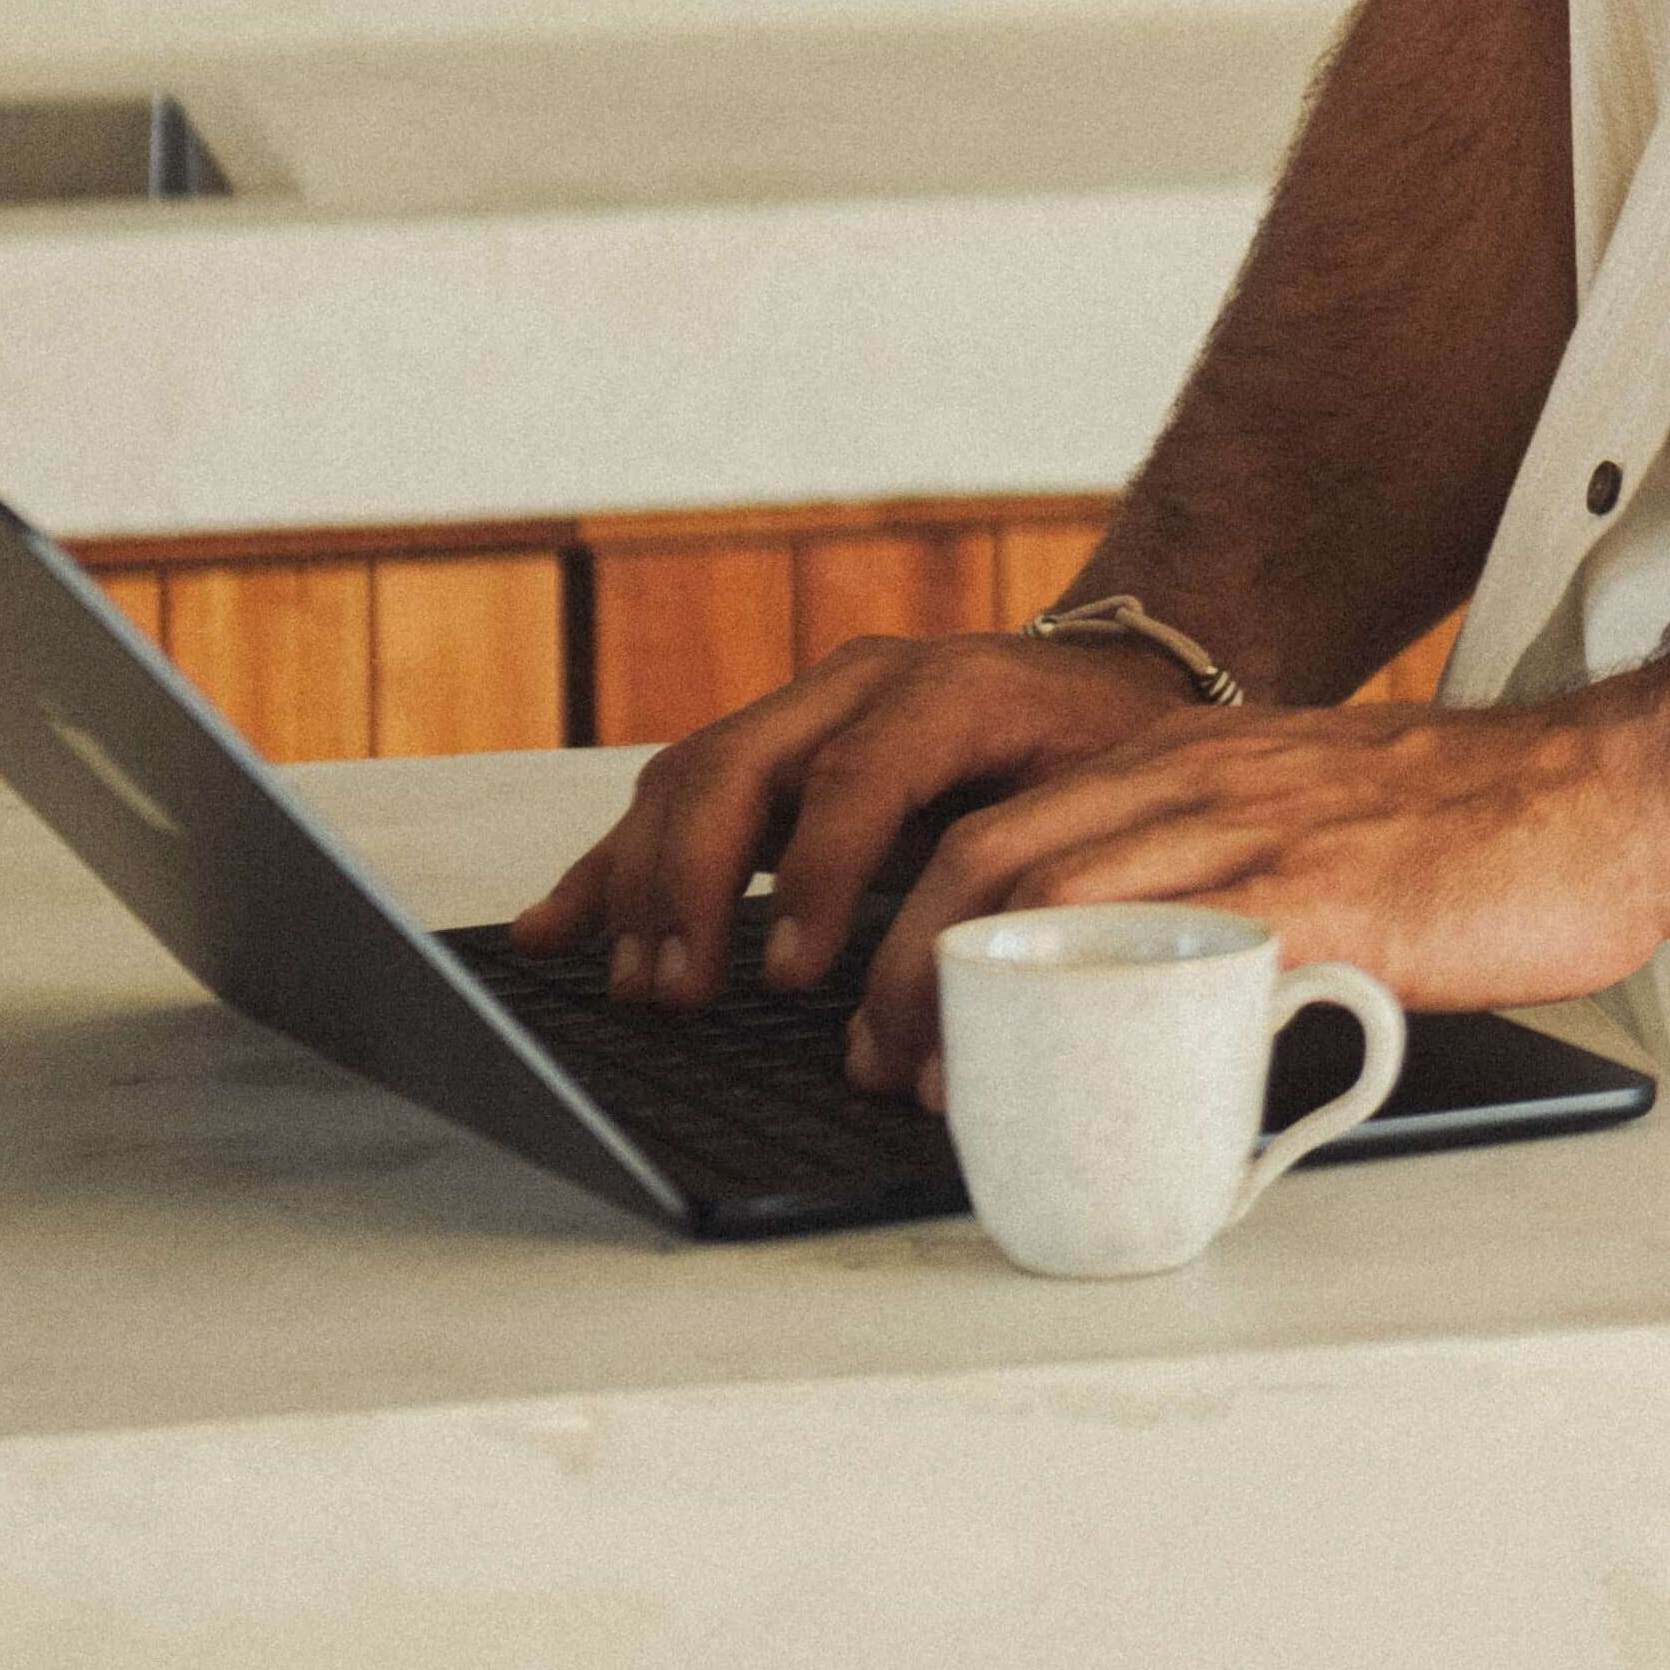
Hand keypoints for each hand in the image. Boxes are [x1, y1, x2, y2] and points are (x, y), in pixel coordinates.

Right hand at [510, 628, 1207, 1014]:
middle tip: (684, 993)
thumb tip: (992, 987)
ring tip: (640, 985)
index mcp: (953, 689)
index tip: (793, 978)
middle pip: (745, 761)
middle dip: (699, 882)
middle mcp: (866, 682)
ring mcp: (810, 704)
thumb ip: (1043, 872)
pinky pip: (676, 795)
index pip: (861, 774)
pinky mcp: (774, 744)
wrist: (1113, 677)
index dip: (820, 874)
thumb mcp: (1102, 804)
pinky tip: (556, 926)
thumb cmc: (1111, 757)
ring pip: (694, 772)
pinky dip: (613, 865)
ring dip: (650, 881)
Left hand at [838, 684, 1669, 1096]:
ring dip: (975, 1004)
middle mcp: (1208, 782)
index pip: (1008, 826)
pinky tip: (1089, 1082)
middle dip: (908, 972)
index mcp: (1198, 759)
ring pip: (1064, 902)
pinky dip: (1114, 1022)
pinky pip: (1193, 958)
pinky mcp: (1331, 904)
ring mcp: (1264, 839)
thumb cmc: (1480, 823)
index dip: (918, 923)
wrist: (1609, 791)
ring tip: (942, 1089)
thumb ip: (1233, 864)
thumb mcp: (1313, 806)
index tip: (887, 1010)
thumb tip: (1156, 972)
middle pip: (1000, 860)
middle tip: (883, 1064)